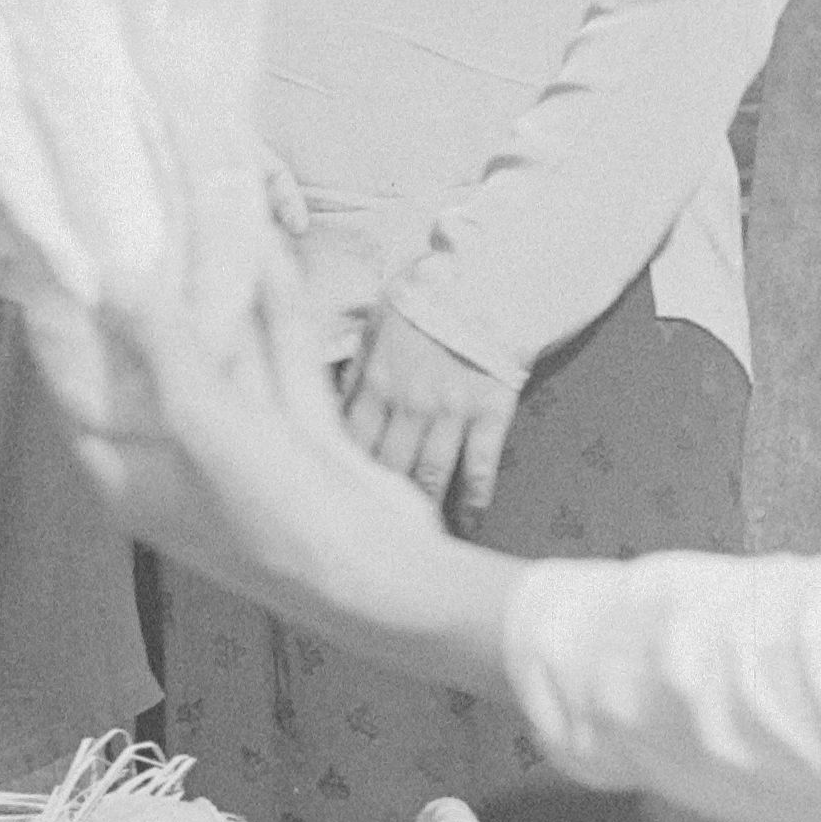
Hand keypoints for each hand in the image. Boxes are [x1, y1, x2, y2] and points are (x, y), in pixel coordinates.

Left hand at [59, 268, 519, 701]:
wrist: (389, 579)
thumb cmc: (278, 518)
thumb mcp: (205, 423)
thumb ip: (161, 348)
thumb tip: (115, 282)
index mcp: (128, 474)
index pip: (75, 388)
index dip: (64, 326)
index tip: (56, 262)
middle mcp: (174, 459)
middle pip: (145, 362)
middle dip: (144, 296)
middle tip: (132, 225)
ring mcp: (238, 448)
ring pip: (217, 354)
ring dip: (214, 294)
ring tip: (197, 223)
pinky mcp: (295, 437)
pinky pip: (275, 360)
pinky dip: (272, 312)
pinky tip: (270, 253)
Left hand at [340, 302, 522, 531]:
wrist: (489, 278)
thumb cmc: (429, 295)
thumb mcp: (378, 322)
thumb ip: (356, 366)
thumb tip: (331, 400)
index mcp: (374, 380)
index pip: (347, 440)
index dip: (337, 473)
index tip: (329, 499)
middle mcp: (408, 403)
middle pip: (384, 466)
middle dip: (373, 504)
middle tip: (367, 535)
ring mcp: (450, 411)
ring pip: (428, 474)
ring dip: (421, 510)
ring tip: (415, 542)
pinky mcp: (490, 412)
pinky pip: (480, 466)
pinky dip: (474, 499)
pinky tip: (469, 522)